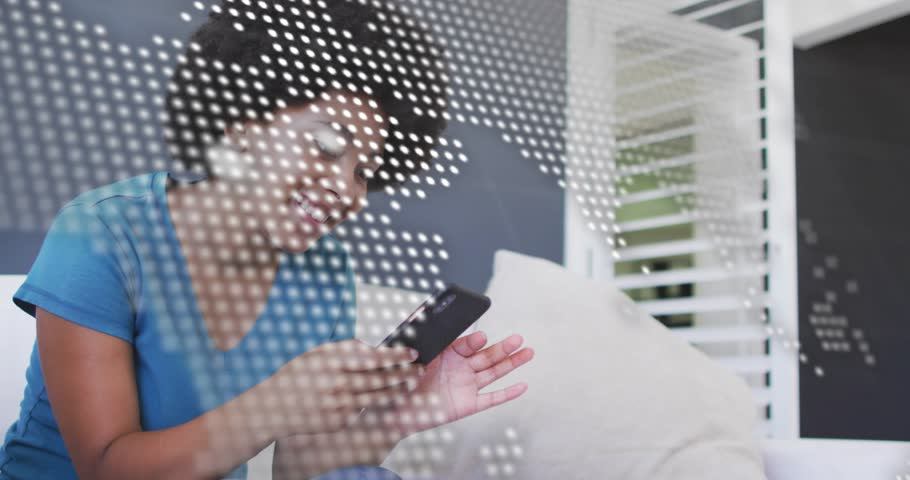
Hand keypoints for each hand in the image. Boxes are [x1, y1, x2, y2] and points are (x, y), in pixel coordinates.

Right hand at [257, 339, 423, 437]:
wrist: (272, 406)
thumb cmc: (296, 374)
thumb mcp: (317, 352)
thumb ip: (344, 347)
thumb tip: (371, 346)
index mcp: (333, 362)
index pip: (373, 357)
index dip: (396, 356)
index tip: (412, 352)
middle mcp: (337, 383)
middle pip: (379, 378)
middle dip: (403, 373)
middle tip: (419, 369)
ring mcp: (338, 405)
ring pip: (376, 397)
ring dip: (396, 390)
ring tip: (410, 384)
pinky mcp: (338, 421)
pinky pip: (361, 411)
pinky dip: (373, 404)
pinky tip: (385, 397)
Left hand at [388, 331, 534, 433]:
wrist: (393, 411)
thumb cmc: (400, 381)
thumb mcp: (409, 355)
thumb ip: (420, 338)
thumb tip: (422, 316)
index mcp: (448, 353)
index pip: (467, 344)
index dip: (475, 341)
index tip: (481, 337)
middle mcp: (460, 367)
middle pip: (487, 355)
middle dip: (503, 347)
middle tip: (517, 338)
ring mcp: (466, 386)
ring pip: (494, 372)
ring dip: (511, 363)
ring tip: (528, 352)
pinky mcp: (468, 405)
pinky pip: (491, 399)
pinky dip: (507, 393)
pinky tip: (522, 386)